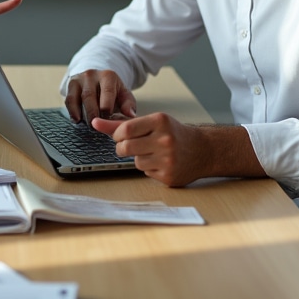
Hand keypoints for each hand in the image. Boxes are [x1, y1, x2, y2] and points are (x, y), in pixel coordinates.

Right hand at [64, 69, 136, 123]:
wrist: (99, 80)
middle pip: (89, 96)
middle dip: (92, 113)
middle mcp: (92, 74)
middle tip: (96, 127)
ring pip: (77, 98)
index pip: (107, 92)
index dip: (106, 108)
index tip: (107, 120)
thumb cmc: (113, 92)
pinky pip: (69, 99)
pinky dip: (72, 112)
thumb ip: (128, 105)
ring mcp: (79, 79)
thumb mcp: (124, 95)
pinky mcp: (71, 84)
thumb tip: (130, 115)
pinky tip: (77, 121)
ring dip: (82, 114)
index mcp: (108, 76)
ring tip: (89, 126)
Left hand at [91, 113, 264, 186]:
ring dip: (139, 158)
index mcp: (160, 121)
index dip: (118, 135)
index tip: (122, 136)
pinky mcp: (169, 176)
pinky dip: (149, 168)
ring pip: (135, 161)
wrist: (203, 150)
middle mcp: (165, 140)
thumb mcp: (151, 122)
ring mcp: (168, 159)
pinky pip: (146, 173)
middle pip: (125, 148)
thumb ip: (121, 124)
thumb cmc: (173, 132)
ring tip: (153, 153)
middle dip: (123, 148)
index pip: (125, 130)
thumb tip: (95, 123)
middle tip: (133, 145)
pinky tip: (162, 163)